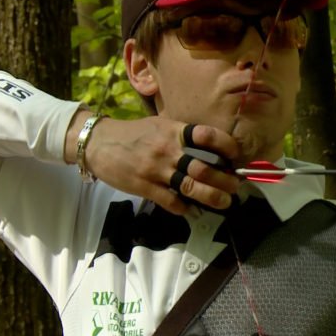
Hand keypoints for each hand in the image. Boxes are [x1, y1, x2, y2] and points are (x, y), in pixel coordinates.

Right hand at [69, 113, 240, 213]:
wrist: (98, 143)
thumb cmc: (134, 134)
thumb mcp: (160, 124)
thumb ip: (183, 132)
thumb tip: (213, 143)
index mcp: (174, 131)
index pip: (207, 136)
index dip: (226, 146)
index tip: (236, 156)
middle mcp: (167, 150)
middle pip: (204, 168)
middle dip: (226, 180)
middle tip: (236, 185)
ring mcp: (156, 170)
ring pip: (191, 187)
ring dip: (213, 197)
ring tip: (226, 201)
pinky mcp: (144, 187)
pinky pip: (170, 201)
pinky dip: (185, 208)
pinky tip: (195, 211)